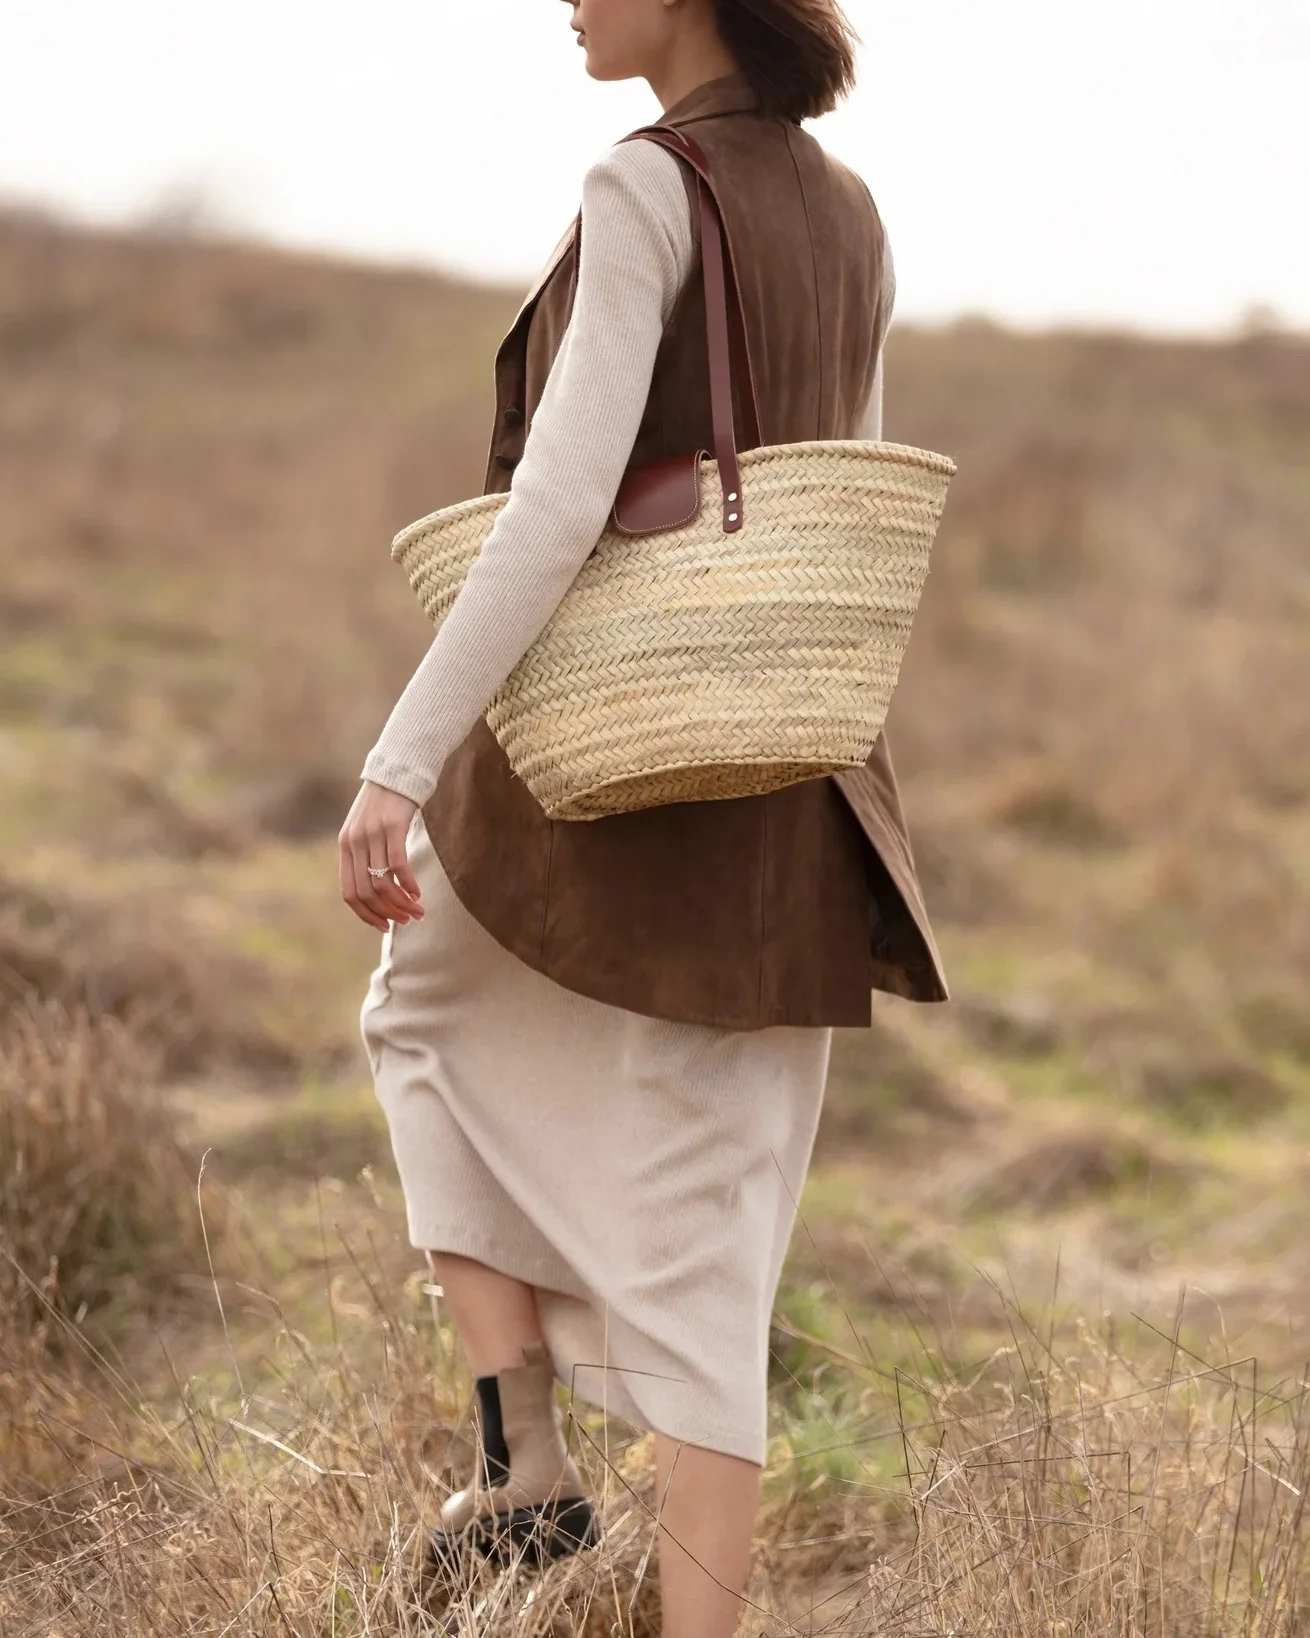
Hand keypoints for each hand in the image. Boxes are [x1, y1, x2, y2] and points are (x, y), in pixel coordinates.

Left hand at [338, 781, 424, 930]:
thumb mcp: (367, 830)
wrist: (397, 770)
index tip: (384, 926)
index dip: (365, 915)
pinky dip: (408, 885)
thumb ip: (366, 855)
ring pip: (383, 883)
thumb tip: (378, 890)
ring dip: (401, 904)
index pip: (349, 893)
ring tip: (418, 911)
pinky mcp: (393, 826)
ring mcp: (372, 834)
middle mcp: (354, 842)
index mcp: (345, 847)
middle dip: (387, 913)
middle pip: (366, 892)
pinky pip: (398, 866)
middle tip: (406, 921)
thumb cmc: (386, 804)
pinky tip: (418, 893)